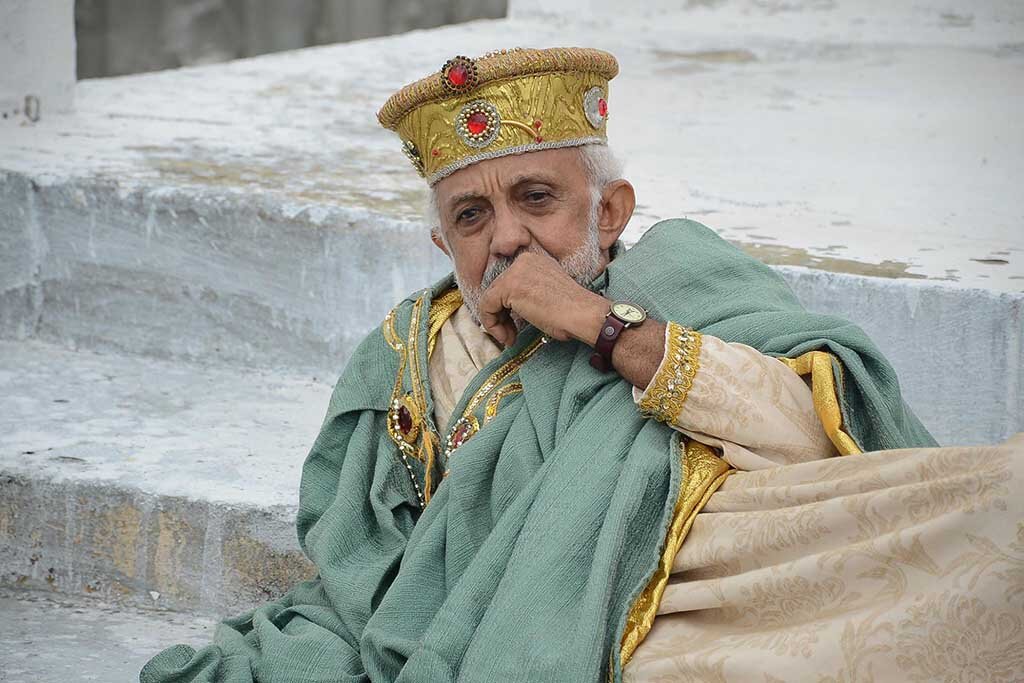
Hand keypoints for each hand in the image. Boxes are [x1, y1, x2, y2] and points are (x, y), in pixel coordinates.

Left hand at [478, 251, 608, 347]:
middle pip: (497, 291)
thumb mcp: (545, 293)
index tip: (513, 325)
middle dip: (501, 317)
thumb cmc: (572, 312)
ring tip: (509, 338)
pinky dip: (492, 326)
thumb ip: (527, 292)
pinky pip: (487, 307)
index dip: (506, 308)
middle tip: (510, 335)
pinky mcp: (509, 286)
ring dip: (497, 324)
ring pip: (489, 300)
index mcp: (532, 260)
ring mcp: (515, 272)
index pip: (507, 284)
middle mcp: (522, 261)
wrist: (583, 314)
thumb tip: (507, 306)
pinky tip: (508, 337)